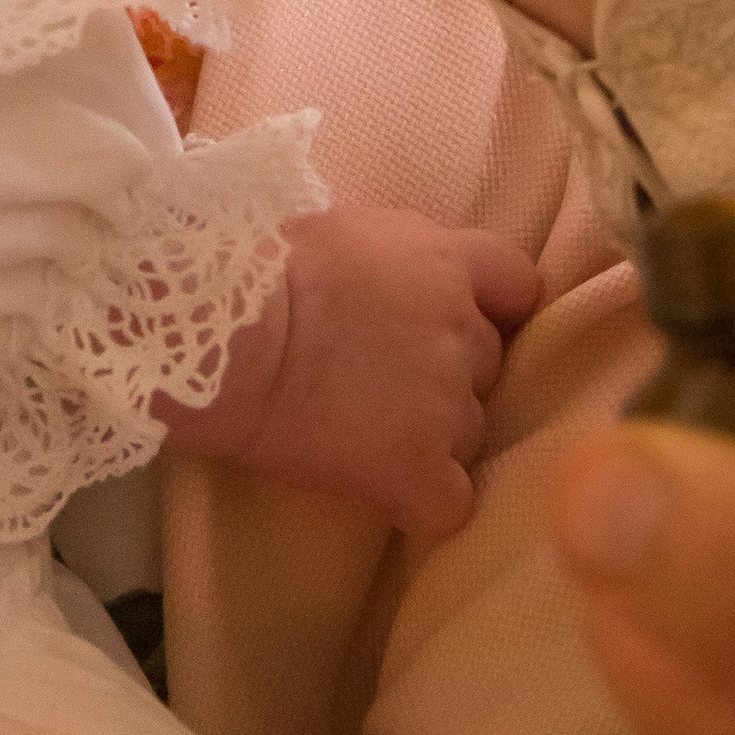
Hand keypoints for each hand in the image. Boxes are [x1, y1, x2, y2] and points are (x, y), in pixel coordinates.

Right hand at [159, 199, 540, 537]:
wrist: (219, 335)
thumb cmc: (254, 268)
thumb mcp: (342, 231)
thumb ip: (397, 258)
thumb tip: (401, 282)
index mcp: (443, 261)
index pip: (516, 282)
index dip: (494, 307)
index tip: (459, 319)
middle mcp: (462, 331)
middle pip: (487, 363)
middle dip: (446, 372)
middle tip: (380, 376)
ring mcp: (447, 405)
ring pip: (470, 432)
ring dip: (429, 435)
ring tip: (362, 430)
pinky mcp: (419, 470)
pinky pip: (449, 502)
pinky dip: (420, 500)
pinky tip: (380, 488)